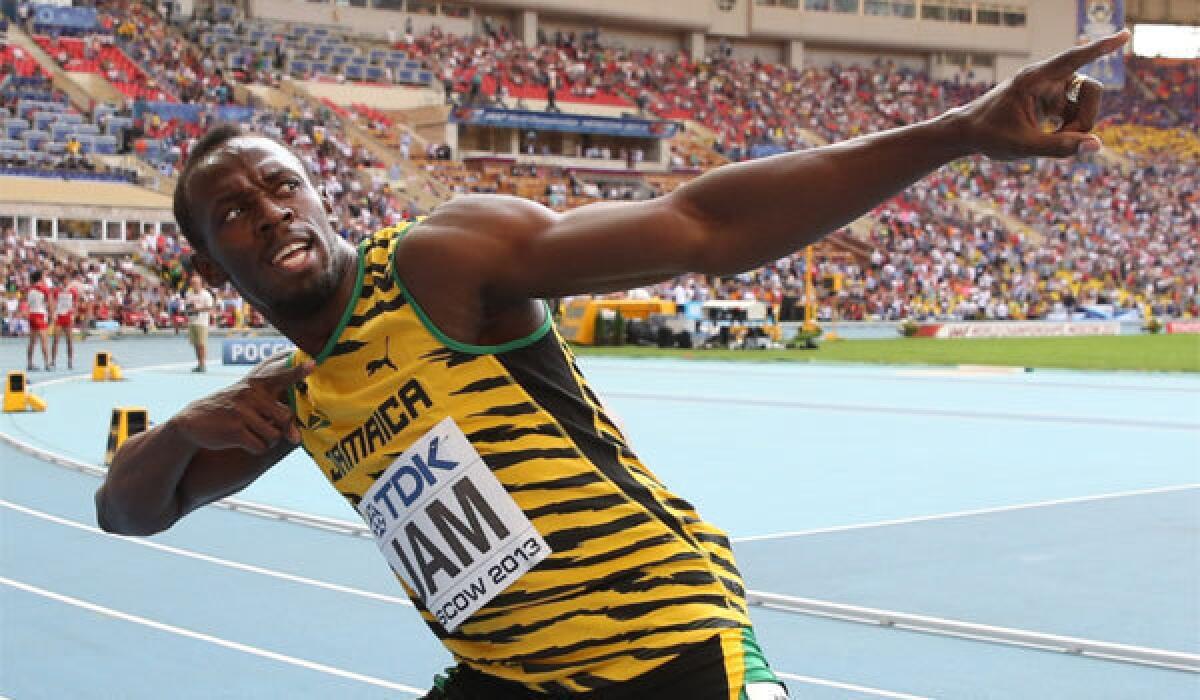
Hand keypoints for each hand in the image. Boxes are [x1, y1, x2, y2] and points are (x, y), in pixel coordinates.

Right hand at [175, 355, 314, 454]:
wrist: (192, 422)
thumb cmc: (230, 412)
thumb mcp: (248, 401)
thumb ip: (275, 414)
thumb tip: (296, 439)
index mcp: (256, 385)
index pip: (282, 376)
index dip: (298, 371)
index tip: (313, 364)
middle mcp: (251, 394)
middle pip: (286, 417)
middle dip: (280, 428)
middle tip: (263, 427)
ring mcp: (242, 411)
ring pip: (274, 436)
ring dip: (266, 441)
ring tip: (250, 434)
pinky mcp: (235, 429)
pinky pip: (260, 447)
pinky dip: (256, 449)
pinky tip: (242, 442)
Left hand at [953, 30, 1130, 160]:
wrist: (969, 132)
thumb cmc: (990, 135)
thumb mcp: (1023, 146)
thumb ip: (1059, 147)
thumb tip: (1096, 146)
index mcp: (1036, 79)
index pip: (1075, 58)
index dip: (1102, 48)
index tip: (1125, 35)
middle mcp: (1048, 79)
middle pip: (1092, 90)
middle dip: (1086, 118)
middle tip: (1063, 140)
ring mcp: (1053, 90)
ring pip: (1087, 105)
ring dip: (1077, 126)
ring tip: (1051, 140)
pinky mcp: (1053, 101)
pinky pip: (1077, 113)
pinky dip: (1071, 129)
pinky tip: (1053, 136)